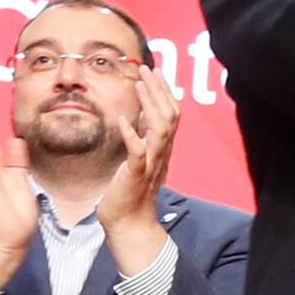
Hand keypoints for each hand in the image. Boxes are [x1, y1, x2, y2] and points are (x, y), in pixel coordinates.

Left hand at [93, 69, 180, 279]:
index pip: (170, 114)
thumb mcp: (138, 161)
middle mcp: (161, 153)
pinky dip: (132, 135)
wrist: (130, 224)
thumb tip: (138, 118)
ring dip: (149, 104)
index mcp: (162, 149)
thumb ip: (142, 140)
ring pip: (159, 128)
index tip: (154, 73)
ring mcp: (150, 163)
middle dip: (158, 90)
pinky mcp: (136, 175)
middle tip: (146, 70)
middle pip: (169, 115)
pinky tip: (123, 120)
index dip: (164, 92)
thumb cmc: (130, 194)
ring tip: (138, 85)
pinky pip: (138, 152)